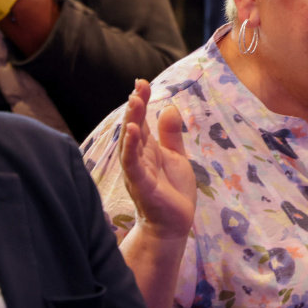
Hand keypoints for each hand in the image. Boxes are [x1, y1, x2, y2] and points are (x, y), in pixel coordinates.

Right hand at [121, 80, 195, 241]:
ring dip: (131, 122)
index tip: (141, 82)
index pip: (142, 120)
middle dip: (135, 107)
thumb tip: (170, 107)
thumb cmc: (172, 192)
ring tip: (134, 101)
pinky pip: (133, 164)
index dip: (141, 102)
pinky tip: (134, 131)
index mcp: (147, 149)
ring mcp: (138, 171)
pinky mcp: (142, 185)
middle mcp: (138, 158)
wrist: (173, 225)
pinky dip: (131, 148)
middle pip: (133, 127)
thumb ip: (171, 134)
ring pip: (130, 143)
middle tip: (137, 86)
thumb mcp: (176, 156)